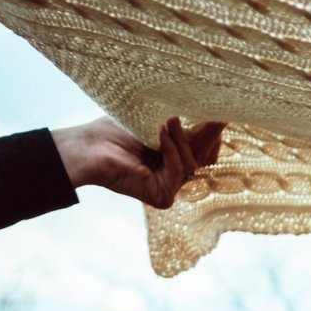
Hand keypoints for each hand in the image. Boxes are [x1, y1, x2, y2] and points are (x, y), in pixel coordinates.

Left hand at [51, 116, 225, 208]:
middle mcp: (170, 174)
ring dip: (180, 139)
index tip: (220, 116)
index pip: (200, 149)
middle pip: (202, 156)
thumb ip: (181, 125)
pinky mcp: (162, 196)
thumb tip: (213, 114)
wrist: (90, 147)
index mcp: (170, 158)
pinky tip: (160, 135)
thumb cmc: (113, 132)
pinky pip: (179, 170)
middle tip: (216, 116)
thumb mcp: (154, 123)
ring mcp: (168, 186)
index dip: (211, 134)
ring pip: (193, 163)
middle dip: (207, 136)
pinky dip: (171, 151)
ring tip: (166, 122)